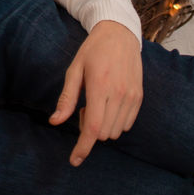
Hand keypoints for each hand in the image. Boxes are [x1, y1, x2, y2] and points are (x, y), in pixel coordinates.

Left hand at [49, 20, 142, 166]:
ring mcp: (132, 96)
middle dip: (89, 129)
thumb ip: (66, 98)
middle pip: (102, 133)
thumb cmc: (92, 50)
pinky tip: (109, 104)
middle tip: (83, 107)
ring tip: (97, 103)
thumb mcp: (74, 70)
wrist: (119, 33)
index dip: (82, 148)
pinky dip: (115, 122)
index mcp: (99, 86)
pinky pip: (127, 124)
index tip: (74, 161)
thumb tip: (54, 122)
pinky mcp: (139, 97)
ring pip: (115, 131)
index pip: (92, 127)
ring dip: (102, 126)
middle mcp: (119, 94)